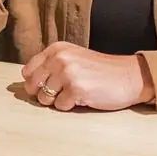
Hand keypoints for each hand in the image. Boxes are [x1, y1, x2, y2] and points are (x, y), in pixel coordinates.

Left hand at [22, 42, 154, 111]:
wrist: (129, 76)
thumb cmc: (101, 71)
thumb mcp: (74, 58)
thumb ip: (51, 65)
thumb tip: (27, 83)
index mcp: (56, 49)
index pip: (27, 70)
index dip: (36, 82)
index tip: (49, 85)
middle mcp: (59, 58)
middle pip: (32, 86)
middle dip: (44, 93)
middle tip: (62, 92)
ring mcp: (67, 73)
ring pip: (44, 98)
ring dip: (59, 100)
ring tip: (76, 92)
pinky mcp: (76, 89)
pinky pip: (60, 106)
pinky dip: (70, 106)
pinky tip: (84, 97)